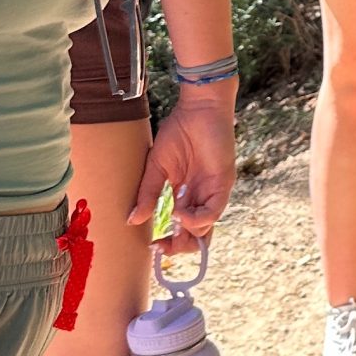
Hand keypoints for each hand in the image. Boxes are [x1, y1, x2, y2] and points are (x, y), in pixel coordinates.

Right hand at [130, 85, 236, 248]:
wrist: (198, 108)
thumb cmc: (179, 132)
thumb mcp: (156, 167)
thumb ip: (148, 194)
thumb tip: (132, 220)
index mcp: (187, 194)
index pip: (183, 228)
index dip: (171, 242)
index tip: (154, 245)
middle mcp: (202, 196)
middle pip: (198, 235)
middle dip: (181, 246)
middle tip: (163, 246)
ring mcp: (214, 191)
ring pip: (207, 227)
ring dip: (188, 232)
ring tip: (173, 219)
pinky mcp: (223, 183)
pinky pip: (214, 210)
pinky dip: (198, 218)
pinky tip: (181, 213)